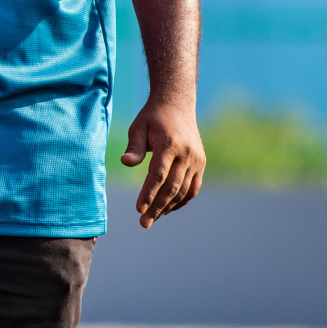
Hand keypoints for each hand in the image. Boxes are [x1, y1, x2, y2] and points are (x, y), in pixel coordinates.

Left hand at [121, 99, 205, 227]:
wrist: (177, 105)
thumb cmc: (152, 117)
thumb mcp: (138, 127)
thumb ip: (134, 147)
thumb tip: (125, 163)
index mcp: (170, 145)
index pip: (158, 175)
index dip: (148, 194)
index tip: (138, 209)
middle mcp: (187, 154)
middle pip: (172, 187)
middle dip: (157, 206)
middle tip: (144, 223)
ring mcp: (197, 160)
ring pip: (184, 190)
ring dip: (168, 206)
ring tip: (152, 218)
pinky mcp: (200, 164)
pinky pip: (193, 188)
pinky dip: (182, 200)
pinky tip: (167, 209)